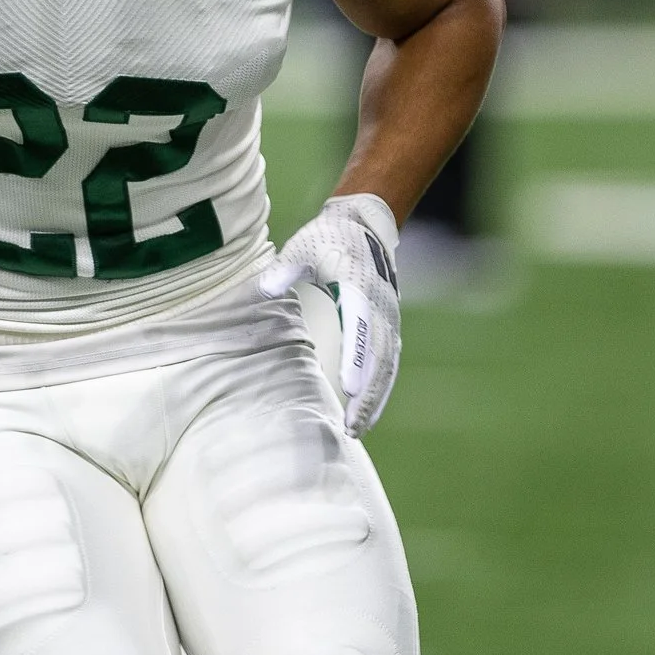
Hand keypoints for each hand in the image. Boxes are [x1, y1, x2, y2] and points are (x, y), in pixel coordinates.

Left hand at [260, 194, 401, 435]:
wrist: (364, 224)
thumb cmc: (327, 237)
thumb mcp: (303, 245)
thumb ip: (285, 267)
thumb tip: (265, 289)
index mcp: (360, 286)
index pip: (361, 327)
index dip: (357, 358)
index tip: (349, 388)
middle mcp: (380, 306)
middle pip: (379, 356)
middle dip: (367, 394)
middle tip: (351, 426)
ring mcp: (389, 317)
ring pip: (387, 365)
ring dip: (374, 398)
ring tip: (356, 429)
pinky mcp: (389, 325)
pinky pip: (388, 363)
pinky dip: (380, 388)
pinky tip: (366, 412)